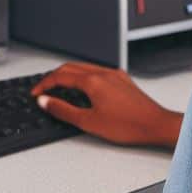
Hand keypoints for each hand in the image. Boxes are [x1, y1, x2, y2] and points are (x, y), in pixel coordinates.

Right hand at [31, 63, 182, 147]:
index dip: (44, 84)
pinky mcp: (122, 79)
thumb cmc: (128, 125)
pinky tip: (84, 88)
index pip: (60, 76)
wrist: (155, 124)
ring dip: (68, 74)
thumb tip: (45, 101)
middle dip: (53, 76)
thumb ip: (63, 110)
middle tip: (44, 89)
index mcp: (93, 81)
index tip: (36, 92)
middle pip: (70, 67)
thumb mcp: (89, 122)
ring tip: (59, 88)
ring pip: (84, 67)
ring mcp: (114, 74)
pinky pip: (97, 70)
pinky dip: (83, 76)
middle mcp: (103, 72)